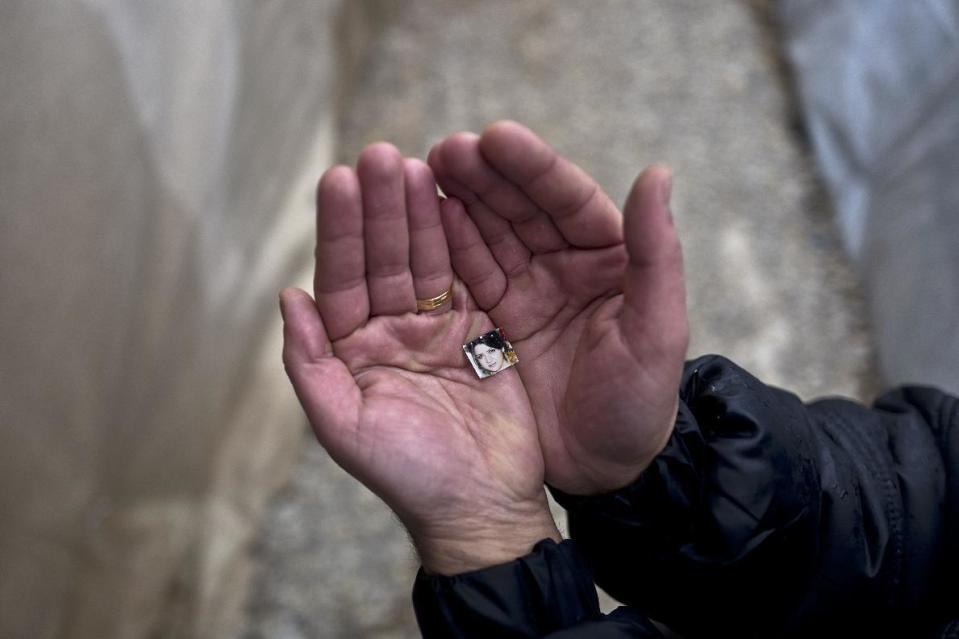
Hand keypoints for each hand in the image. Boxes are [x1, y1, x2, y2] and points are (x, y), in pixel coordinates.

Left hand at [280, 144, 558, 574]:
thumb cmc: (409, 476)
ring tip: (417, 165)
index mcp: (351, 350)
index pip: (341, 277)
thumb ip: (310, 364)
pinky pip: (470, 276)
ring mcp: (437, 328)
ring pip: (426, 259)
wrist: (481, 505)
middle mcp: (389, 331)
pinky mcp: (480, 330)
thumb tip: (288, 295)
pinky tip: (457, 201)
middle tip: (382, 155)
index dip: (338, 230)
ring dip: (420, 214)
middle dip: (380, 208)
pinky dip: (463, 240)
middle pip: (383, 257)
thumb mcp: (346, 427)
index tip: (338, 178)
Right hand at [428, 122, 687, 494]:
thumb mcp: (657, 333)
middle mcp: (564, 265)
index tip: (495, 138)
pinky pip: (466, 275)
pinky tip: (422, 223)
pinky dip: (444, 248)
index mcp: (609, 257)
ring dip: (456, 202)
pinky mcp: (494, 321)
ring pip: (487, 234)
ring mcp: (526, 290)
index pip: (569, 200)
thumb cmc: (642, 404)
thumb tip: (659, 171)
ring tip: (417, 173)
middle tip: (443, 150)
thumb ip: (657, 253)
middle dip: (484, 176)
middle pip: (520, 208)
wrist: (608, 470)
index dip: (533, 168)